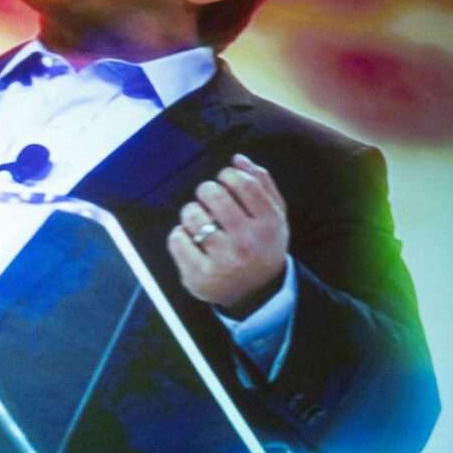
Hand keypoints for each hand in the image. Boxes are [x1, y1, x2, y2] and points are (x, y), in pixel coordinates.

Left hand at [167, 154, 289, 313]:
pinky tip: (191, 239)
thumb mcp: (275, 216)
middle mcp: (247, 243)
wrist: (258, 293)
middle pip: (213, 193)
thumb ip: (262, 183)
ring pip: (192, 215)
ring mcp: (222, 261)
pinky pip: (177, 238)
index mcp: (269, 224)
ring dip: (192, 212)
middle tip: (210, 199)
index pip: (243, 182)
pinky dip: (180, 234)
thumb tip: (238, 159)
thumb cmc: (264, 245)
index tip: (226, 180)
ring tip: (201, 220)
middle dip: (207, 190)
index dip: (229, 174)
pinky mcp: (199, 275)